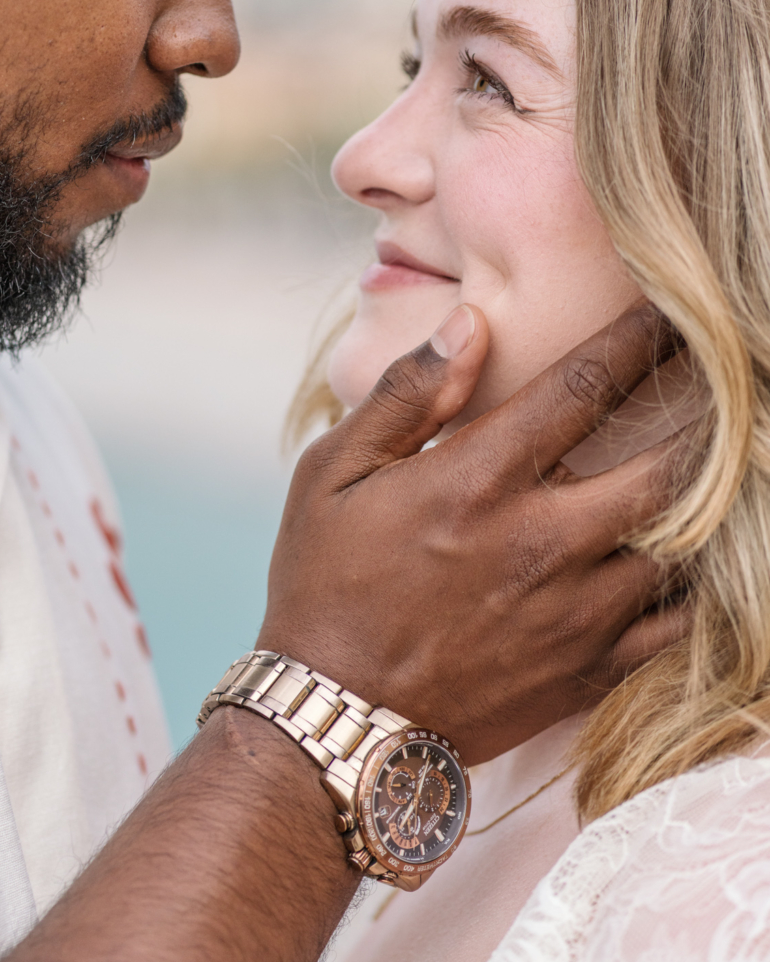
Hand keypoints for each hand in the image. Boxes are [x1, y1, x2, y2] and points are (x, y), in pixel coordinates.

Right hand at [258, 302, 687, 764]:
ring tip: (708, 470)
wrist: (336, 722)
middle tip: (709, 391)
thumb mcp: (333, 472)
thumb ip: (408, 395)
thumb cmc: (325, 584)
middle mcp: (541, 543)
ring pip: (683, 544)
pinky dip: (693, 585)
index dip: (636, 339)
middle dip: (699, 418)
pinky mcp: (588, 672)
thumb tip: (471, 322)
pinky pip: (676, 624)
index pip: (584, 387)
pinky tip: (680, 556)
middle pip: (666, 465)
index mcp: (478, 481)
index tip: (663, 313)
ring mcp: (574, 614)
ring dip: (699, 502)